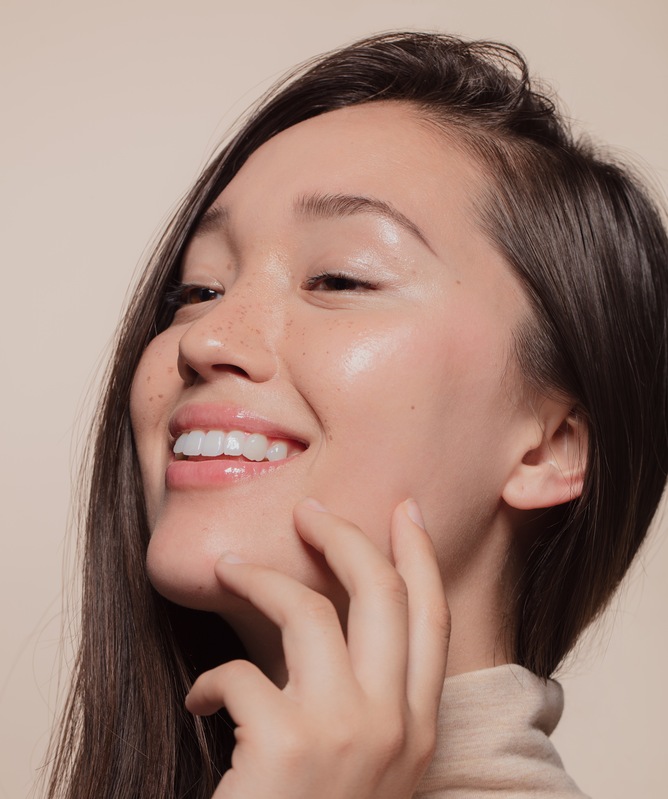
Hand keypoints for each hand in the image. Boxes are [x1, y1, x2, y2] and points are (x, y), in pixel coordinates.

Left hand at [185, 498, 449, 798]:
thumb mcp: (367, 767)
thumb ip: (369, 702)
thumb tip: (338, 627)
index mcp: (419, 729)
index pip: (432, 617)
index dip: (420, 555)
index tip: (406, 512)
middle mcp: (394, 725)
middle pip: (381, 592)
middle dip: (345, 536)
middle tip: (309, 512)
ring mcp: (344, 733)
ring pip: (306, 609)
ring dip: (258, 578)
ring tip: (230, 569)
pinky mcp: (285, 746)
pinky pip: (238, 673)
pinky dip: (211, 678)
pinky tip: (200, 699)